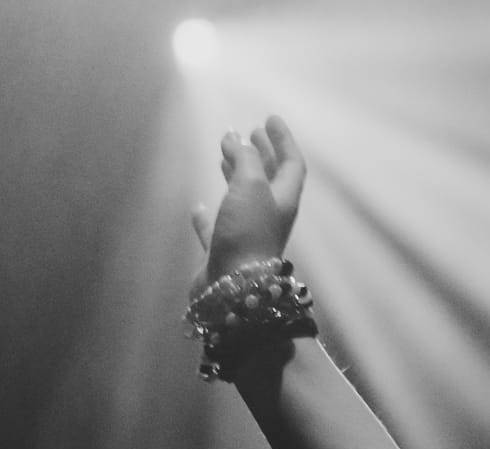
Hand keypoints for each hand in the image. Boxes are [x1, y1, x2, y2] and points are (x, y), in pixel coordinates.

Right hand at [190, 116, 306, 286]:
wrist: (234, 288)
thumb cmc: (248, 233)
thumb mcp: (251, 186)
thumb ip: (245, 159)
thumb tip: (236, 139)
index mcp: (284, 200)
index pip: (292, 164)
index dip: (283, 140)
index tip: (270, 119)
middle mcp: (269, 217)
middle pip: (270, 180)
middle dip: (262, 154)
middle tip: (251, 132)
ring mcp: (246, 235)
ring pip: (243, 200)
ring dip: (235, 175)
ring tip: (224, 155)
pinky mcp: (223, 251)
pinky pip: (216, 228)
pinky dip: (207, 215)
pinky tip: (197, 205)